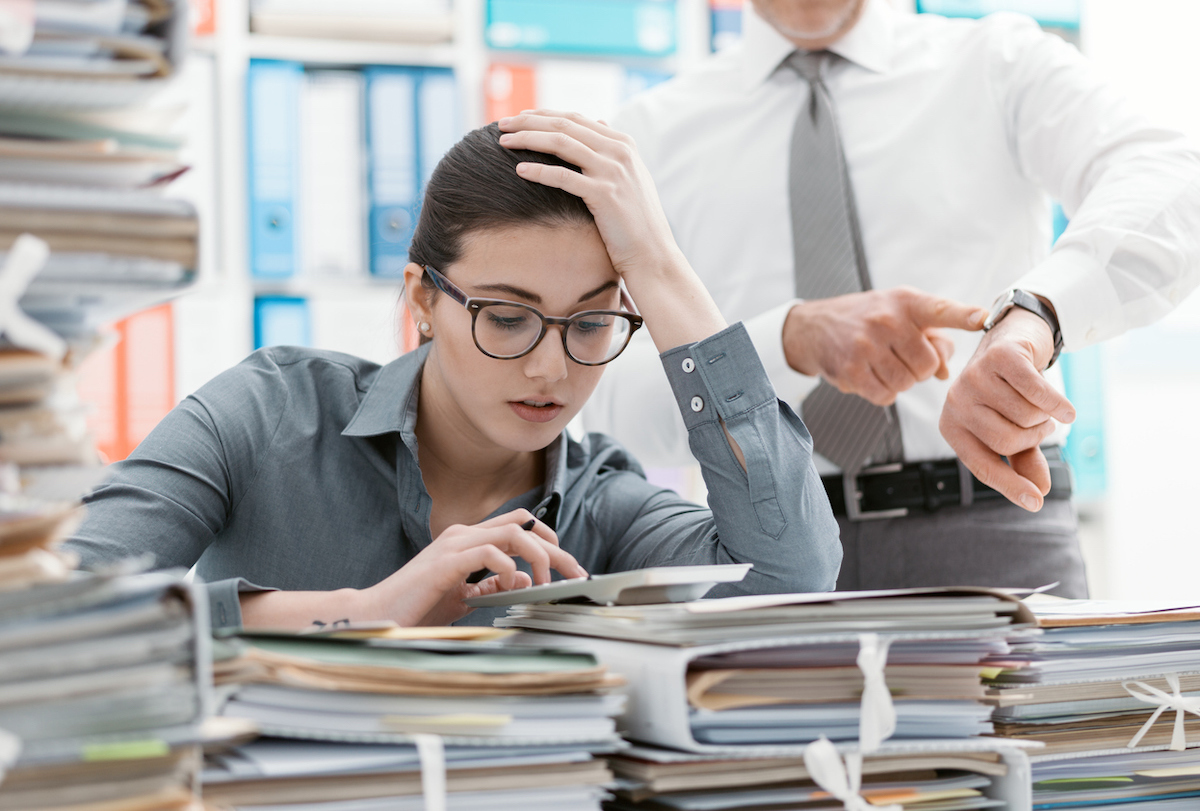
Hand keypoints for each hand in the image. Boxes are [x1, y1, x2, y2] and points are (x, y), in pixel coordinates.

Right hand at [362, 510, 586, 626]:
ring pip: (513, 532)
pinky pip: (488, 551)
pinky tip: (509, 584)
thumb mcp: (464, 597)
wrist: (377, 614)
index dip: (550, 542)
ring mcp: (454, 544)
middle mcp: (464, 534)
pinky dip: (507, 566)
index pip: (520, 526)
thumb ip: (491, 585)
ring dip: (539, 556)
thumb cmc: (417, 606)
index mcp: (469, 540)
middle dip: (557, 549)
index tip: (569, 569)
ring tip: (546, 584)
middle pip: (525, 525)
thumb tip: (523, 576)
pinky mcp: (445, 562)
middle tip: (576, 573)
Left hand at [496, 110, 684, 284]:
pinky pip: (564, 177)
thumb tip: (598, 122)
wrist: (652, 253)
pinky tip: (520, 170)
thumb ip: (612, 149)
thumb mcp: (630, 176)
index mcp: (624, 144)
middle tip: (501, 124)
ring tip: (503, 142)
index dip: (543, 115)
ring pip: (561, 143)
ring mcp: (613, 171)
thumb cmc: (635, 220)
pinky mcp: (604, 194)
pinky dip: (539, 171)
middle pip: (564, 125)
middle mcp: (619, 151)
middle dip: (529, 121)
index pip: (575, 118)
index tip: (519, 117)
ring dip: (528, 139)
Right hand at [783, 286, 987, 405]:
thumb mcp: (900, 315)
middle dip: (919, 368)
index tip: (982, 318)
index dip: (963, 315)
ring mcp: (865, 346)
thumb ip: (932, 337)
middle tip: (901, 358)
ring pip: (906, 383)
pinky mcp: (850, 370)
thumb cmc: (869, 319)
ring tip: (883, 365)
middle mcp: (886, 321)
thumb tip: (944, 373)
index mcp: (905, 302)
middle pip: (927, 364)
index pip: (939, 309)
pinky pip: (886, 396)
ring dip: (901, 381)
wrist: (815, 327)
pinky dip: (883, 392)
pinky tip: (871, 376)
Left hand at [940, 307, 1075, 510]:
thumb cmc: (1009, 390)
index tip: (1036, 503)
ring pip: (1025, 416)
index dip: (1011, 485)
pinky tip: (1066, 409)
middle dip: (1034, 437)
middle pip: (1007, 442)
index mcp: (952, 426)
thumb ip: (1022, 461)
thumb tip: (1039, 494)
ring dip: (1044, 414)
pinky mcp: (999, 358)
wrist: (1015, 337)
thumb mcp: (1012, 428)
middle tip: (1040, 422)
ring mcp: (974, 378)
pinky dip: (1057, 404)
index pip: (982, 466)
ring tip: (1037, 400)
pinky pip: (1037, 392)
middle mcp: (956, 402)